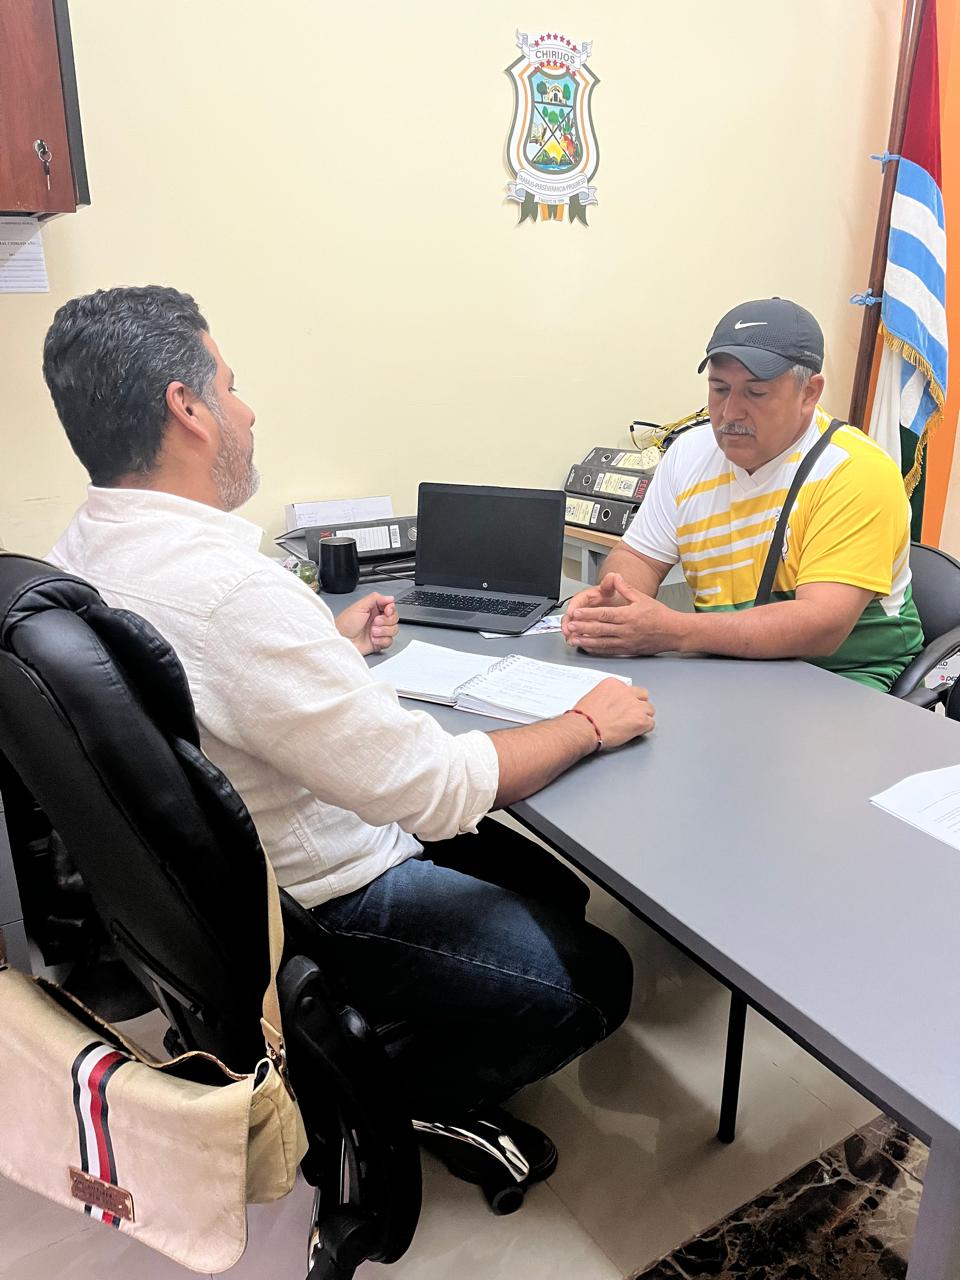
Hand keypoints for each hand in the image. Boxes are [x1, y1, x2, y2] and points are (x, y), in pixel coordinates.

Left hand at [335, 593, 398, 655]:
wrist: (341, 640)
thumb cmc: (345, 624)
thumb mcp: (359, 606)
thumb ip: (375, 598)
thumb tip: (390, 597)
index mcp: (373, 609)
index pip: (390, 606)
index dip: (391, 609)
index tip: (387, 611)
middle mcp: (377, 620)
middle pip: (394, 618)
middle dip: (386, 621)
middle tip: (375, 622)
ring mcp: (379, 632)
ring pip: (394, 630)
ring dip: (383, 631)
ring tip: (372, 632)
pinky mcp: (379, 643)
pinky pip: (389, 641)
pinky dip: (382, 641)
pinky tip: (373, 639)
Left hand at [564, 573, 680, 655]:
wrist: (674, 632)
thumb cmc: (660, 615)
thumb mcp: (643, 597)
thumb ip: (626, 588)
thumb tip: (615, 577)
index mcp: (628, 616)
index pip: (604, 614)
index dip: (588, 614)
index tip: (576, 613)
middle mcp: (626, 630)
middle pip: (600, 629)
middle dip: (583, 628)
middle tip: (569, 626)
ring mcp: (626, 642)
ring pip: (602, 642)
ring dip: (586, 641)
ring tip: (573, 639)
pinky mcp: (627, 650)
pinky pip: (609, 651)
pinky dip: (596, 650)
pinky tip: (587, 647)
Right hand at [572, 677, 655, 747]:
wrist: (584, 728)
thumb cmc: (583, 717)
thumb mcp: (592, 697)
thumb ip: (606, 697)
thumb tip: (610, 705)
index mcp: (614, 684)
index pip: (629, 689)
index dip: (627, 700)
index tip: (622, 707)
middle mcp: (626, 692)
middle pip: (643, 696)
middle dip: (638, 705)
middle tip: (631, 715)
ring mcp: (635, 706)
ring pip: (650, 710)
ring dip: (643, 717)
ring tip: (632, 725)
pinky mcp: (640, 720)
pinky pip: (651, 724)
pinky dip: (644, 729)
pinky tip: (635, 732)